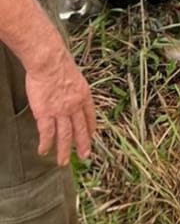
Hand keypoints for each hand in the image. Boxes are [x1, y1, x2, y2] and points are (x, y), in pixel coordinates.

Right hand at [24, 44, 95, 166]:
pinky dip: (46, 144)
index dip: (91, 126)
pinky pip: (47, 133)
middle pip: (80, 129)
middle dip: (83, 144)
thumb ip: (73, 87)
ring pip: (65, 136)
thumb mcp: (74, 75)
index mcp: (84, 95)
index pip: (90, 115)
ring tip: (62, 162)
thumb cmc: (59, 63)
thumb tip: (70, 90)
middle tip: (85, 156)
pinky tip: (44, 151)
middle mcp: (75, 105)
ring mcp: (61, 111)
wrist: (49, 61)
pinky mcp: (45, 114)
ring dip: (64, 150)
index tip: (92, 135)